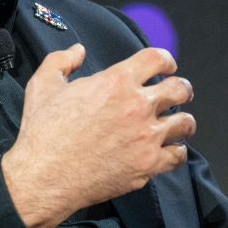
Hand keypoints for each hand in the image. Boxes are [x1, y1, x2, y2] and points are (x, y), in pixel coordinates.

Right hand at [1, 44, 195, 227]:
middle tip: (179, 94)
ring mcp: (146, 137)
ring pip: (185, 123)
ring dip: (183, 121)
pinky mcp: (147, 164)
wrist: (44, 176)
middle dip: (181, 89)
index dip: (167, 60)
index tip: (168, 67)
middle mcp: (137, 106)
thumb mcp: (43, 85)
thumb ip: (62, 60)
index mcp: (116, 81)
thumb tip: (78, 50)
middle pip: (179, 89)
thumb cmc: (42, 132)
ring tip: (178, 123)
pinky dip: (176, 151)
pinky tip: (169, 150)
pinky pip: (178, 155)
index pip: (157, 59)